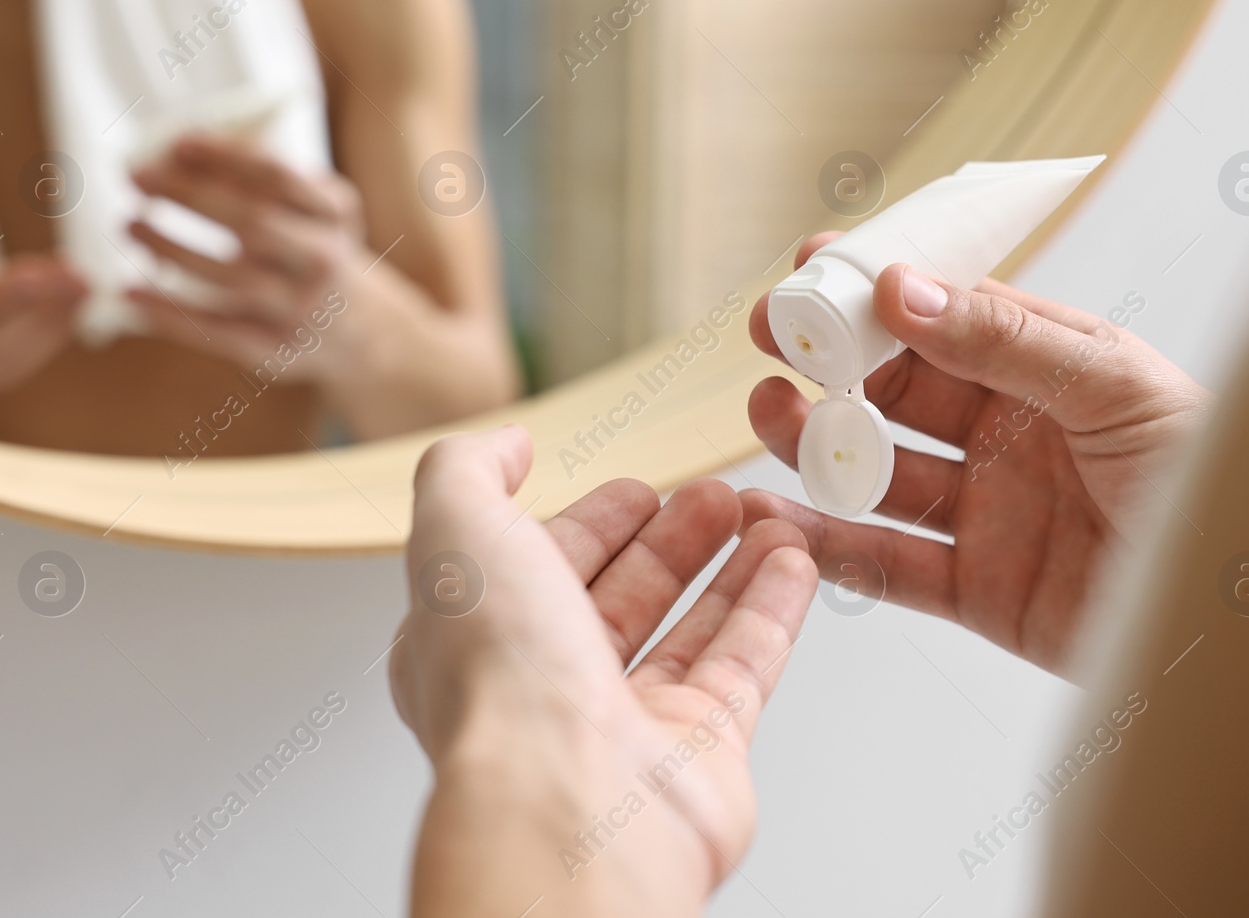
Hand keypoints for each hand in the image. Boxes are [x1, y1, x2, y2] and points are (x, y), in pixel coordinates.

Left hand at [127, 137, 371, 379]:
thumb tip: (180, 152)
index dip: (227, 156)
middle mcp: (323, 261)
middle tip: (136, 176)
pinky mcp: (274, 351)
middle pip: (252, 222)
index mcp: (334, 215)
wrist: (357, 332)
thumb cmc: (311, 250)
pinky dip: (168, 312)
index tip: (177, 142)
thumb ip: (262, 179)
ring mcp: (300, 309)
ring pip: (231, 277)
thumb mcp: (311, 208)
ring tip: (129, 224)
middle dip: (189, 195)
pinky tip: (127, 291)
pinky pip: (215, 331)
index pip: (278, 177)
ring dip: (171, 248)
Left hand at [394, 427, 817, 917]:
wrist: (568, 805)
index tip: (635, 486)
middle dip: (669, 540)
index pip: (538, 569)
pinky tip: (793, 561)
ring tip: (764, 516)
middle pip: (621, 599)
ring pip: (689, 631)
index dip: (588, 523)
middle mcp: (550, 690)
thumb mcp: (456, 532)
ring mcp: (627, 726)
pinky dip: (772, 608)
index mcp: (477, 644)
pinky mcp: (701, 753)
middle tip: (713, 497)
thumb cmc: (500, 684)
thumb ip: (467, 470)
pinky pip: (745, 665)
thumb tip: (504, 444)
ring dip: (730, 566)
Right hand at [746, 234, 1211, 671]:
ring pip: (878, 473)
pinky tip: (779, 519)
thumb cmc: (1213, 478)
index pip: (945, 315)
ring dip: (815, 443)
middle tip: (772, 333)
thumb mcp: (1116, 388)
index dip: (875, 288)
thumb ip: (1006, 340)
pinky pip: (889, 566)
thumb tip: (903, 288)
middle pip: (896, 391)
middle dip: (829, 360)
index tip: (813, 259)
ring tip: (765, 413)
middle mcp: (1009, 435)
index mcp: (1047, 371)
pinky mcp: (980, 593)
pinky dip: (828, 546)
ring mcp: (990, 514)